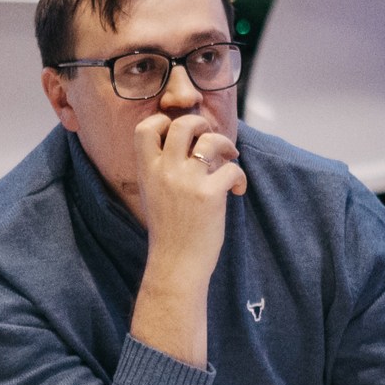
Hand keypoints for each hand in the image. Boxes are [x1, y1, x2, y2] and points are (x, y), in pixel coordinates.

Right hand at [133, 110, 245, 281]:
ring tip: (230, 157)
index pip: (145, 128)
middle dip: (200, 123)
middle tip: (208, 137)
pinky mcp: (210, 194)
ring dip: (225, 144)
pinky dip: (240, 177)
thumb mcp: (152, 195)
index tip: (176, 133)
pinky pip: (232, 169)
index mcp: (147, 171)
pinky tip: (238, 190)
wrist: (175, 263)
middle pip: (182, 124)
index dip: (162, 122)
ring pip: (210, 139)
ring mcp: (187, 181)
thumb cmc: (167, 231)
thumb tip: (190, 147)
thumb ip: (162, 170)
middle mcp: (165, 171)